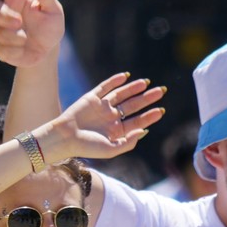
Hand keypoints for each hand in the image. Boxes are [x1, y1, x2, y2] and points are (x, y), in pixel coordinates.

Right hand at [0, 0, 64, 65]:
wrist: (47, 51)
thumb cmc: (50, 26)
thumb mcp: (53, 10)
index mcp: (17, 0)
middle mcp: (6, 13)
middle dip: (3, 15)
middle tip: (18, 21)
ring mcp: (1, 30)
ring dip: (14, 36)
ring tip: (26, 39)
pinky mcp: (1, 48)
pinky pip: (1, 49)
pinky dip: (14, 51)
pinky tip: (23, 49)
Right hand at [41, 71, 164, 159]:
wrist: (64, 138)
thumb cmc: (87, 147)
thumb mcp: (110, 150)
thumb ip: (128, 142)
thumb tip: (145, 131)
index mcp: (117, 131)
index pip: (137, 121)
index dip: (150, 116)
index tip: (161, 110)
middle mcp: (111, 117)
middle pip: (133, 106)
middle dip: (147, 98)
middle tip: (161, 91)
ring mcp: (102, 107)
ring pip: (122, 94)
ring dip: (134, 88)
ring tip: (146, 83)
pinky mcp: (92, 98)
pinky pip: (105, 87)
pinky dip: (115, 81)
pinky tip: (126, 76)